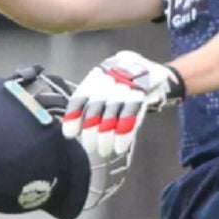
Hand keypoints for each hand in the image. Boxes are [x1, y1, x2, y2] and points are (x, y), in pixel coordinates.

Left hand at [62, 50, 184, 158]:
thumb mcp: (103, 81)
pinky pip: (130, 119)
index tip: (70, 134)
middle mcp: (109, 82)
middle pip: (95, 109)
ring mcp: (126, 89)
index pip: (81, 98)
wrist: (148, 67)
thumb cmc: (121, 79)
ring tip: (104, 151)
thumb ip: (90, 99)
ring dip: (106, 137)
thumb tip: (76, 125)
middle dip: (91, 132)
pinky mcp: (141, 97)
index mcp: (97, 78)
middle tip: (91, 147)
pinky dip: (124, 135)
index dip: (74, 117)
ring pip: (111, 116)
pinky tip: (120, 147)